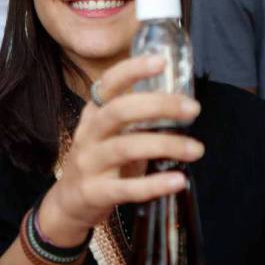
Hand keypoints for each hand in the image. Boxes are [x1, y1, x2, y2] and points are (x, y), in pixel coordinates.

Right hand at [39, 55, 203, 246]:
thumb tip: (181, 103)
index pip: (108, 84)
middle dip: (159, 106)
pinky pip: (126, 188)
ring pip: (127, 147)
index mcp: (93, 115)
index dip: (132, 70)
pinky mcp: (94, 192)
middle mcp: (88, 135)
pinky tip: (177, 180)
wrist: (68, 203)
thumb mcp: (108, 134)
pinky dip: (154, 184)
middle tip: (193, 109)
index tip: (161, 62)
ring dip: (166, 145)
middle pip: (120, 112)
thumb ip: (135, 119)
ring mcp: (89, 163)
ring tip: (196, 149)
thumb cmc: (99, 163)